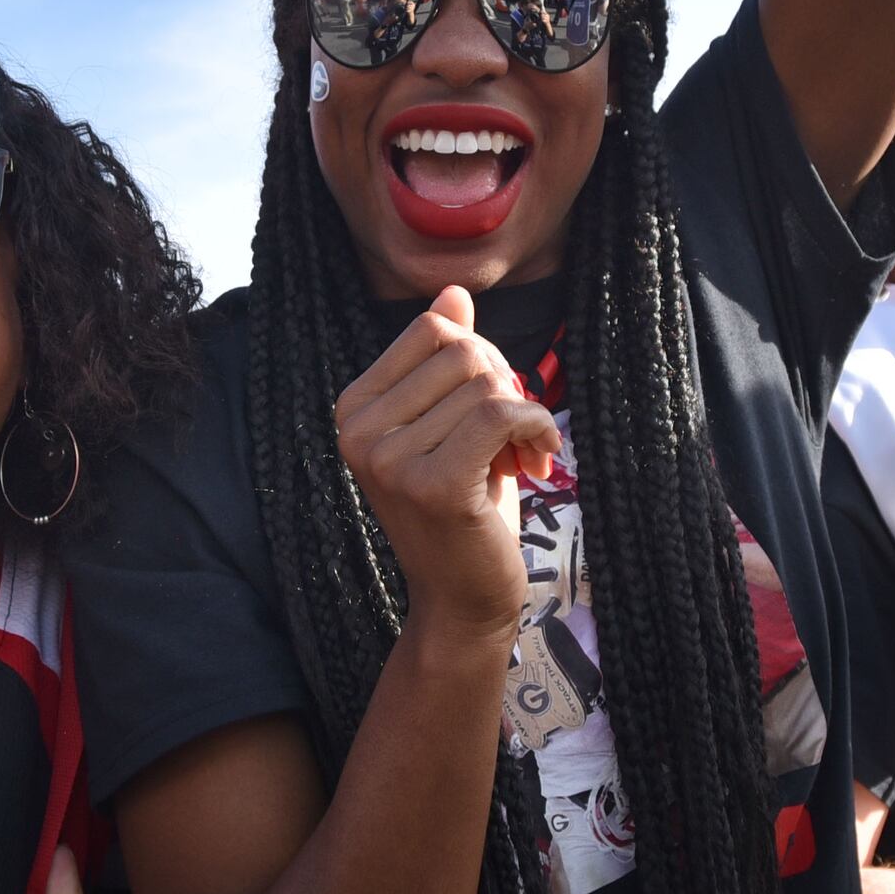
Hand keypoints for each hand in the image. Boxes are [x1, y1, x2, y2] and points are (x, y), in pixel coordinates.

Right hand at [334, 285, 557, 642]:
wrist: (463, 600)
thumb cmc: (463, 509)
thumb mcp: (451, 425)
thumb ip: (444, 360)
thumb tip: (452, 293)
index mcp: (354, 408)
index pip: (433, 329)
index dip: (479, 360)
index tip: (489, 411)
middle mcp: (358, 431)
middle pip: (464, 352)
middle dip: (504, 389)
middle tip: (508, 444)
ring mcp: (389, 460)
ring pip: (488, 384)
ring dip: (524, 419)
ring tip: (515, 464)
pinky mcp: (432, 485)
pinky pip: (503, 414)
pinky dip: (537, 430)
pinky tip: (540, 462)